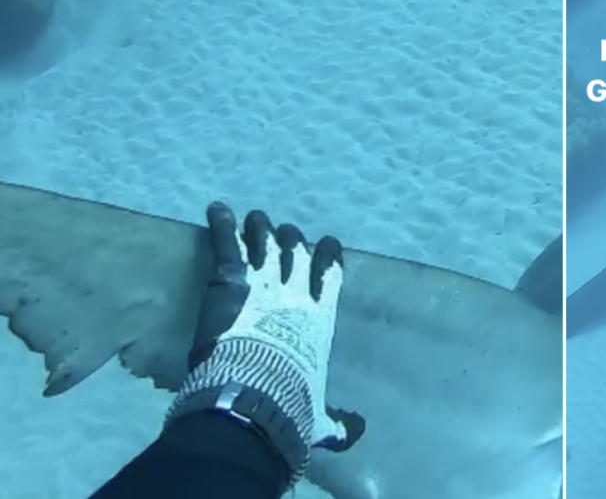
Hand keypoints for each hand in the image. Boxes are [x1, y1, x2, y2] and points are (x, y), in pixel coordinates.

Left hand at [172, 202, 363, 483]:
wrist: (254, 392)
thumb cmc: (289, 400)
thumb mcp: (318, 414)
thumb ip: (337, 420)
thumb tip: (356, 431)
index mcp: (319, 316)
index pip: (331, 273)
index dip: (329, 256)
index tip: (326, 246)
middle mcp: (294, 290)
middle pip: (296, 249)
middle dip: (289, 239)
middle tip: (280, 236)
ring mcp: (262, 280)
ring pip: (264, 239)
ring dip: (259, 227)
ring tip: (253, 219)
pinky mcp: (229, 279)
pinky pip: (226, 241)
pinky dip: (221, 223)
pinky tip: (216, 208)